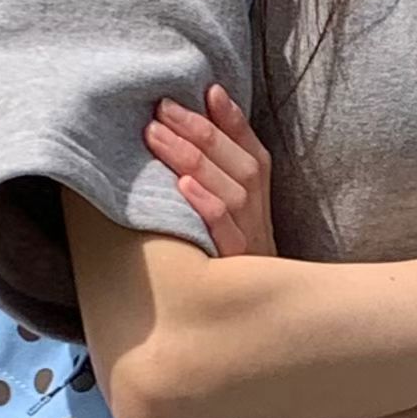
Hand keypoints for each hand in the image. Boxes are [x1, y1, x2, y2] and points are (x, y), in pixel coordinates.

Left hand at [143, 83, 274, 256]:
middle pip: (240, 168)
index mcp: (260, 207)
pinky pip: (224, 234)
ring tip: (156, 134)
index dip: (234, 122)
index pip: (254, 156)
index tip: (208, 89)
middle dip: (202, 132)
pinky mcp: (233, 271)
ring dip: (194, 158)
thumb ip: (215, 184)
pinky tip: (182, 185)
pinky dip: (206, 205)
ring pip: (231, 193)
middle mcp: (259, 222)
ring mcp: (249, 246)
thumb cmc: (224, 268)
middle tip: (162, 107)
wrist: (244, 328)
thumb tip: (182, 137)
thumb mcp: (228, 225)